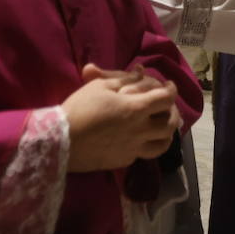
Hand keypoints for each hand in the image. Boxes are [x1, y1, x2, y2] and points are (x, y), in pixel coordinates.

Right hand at [63, 63, 181, 171]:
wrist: (60, 142)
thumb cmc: (80, 108)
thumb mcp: (100, 86)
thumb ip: (125, 79)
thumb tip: (140, 72)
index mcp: (136, 109)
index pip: (166, 99)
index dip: (171, 90)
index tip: (169, 86)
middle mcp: (141, 131)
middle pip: (170, 123)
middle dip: (173, 111)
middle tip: (167, 106)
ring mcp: (134, 149)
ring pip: (163, 144)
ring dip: (166, 133)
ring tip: (161, 126)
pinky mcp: (123, 161)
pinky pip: (143, 153)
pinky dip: (146, 144)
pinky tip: (139, 138)